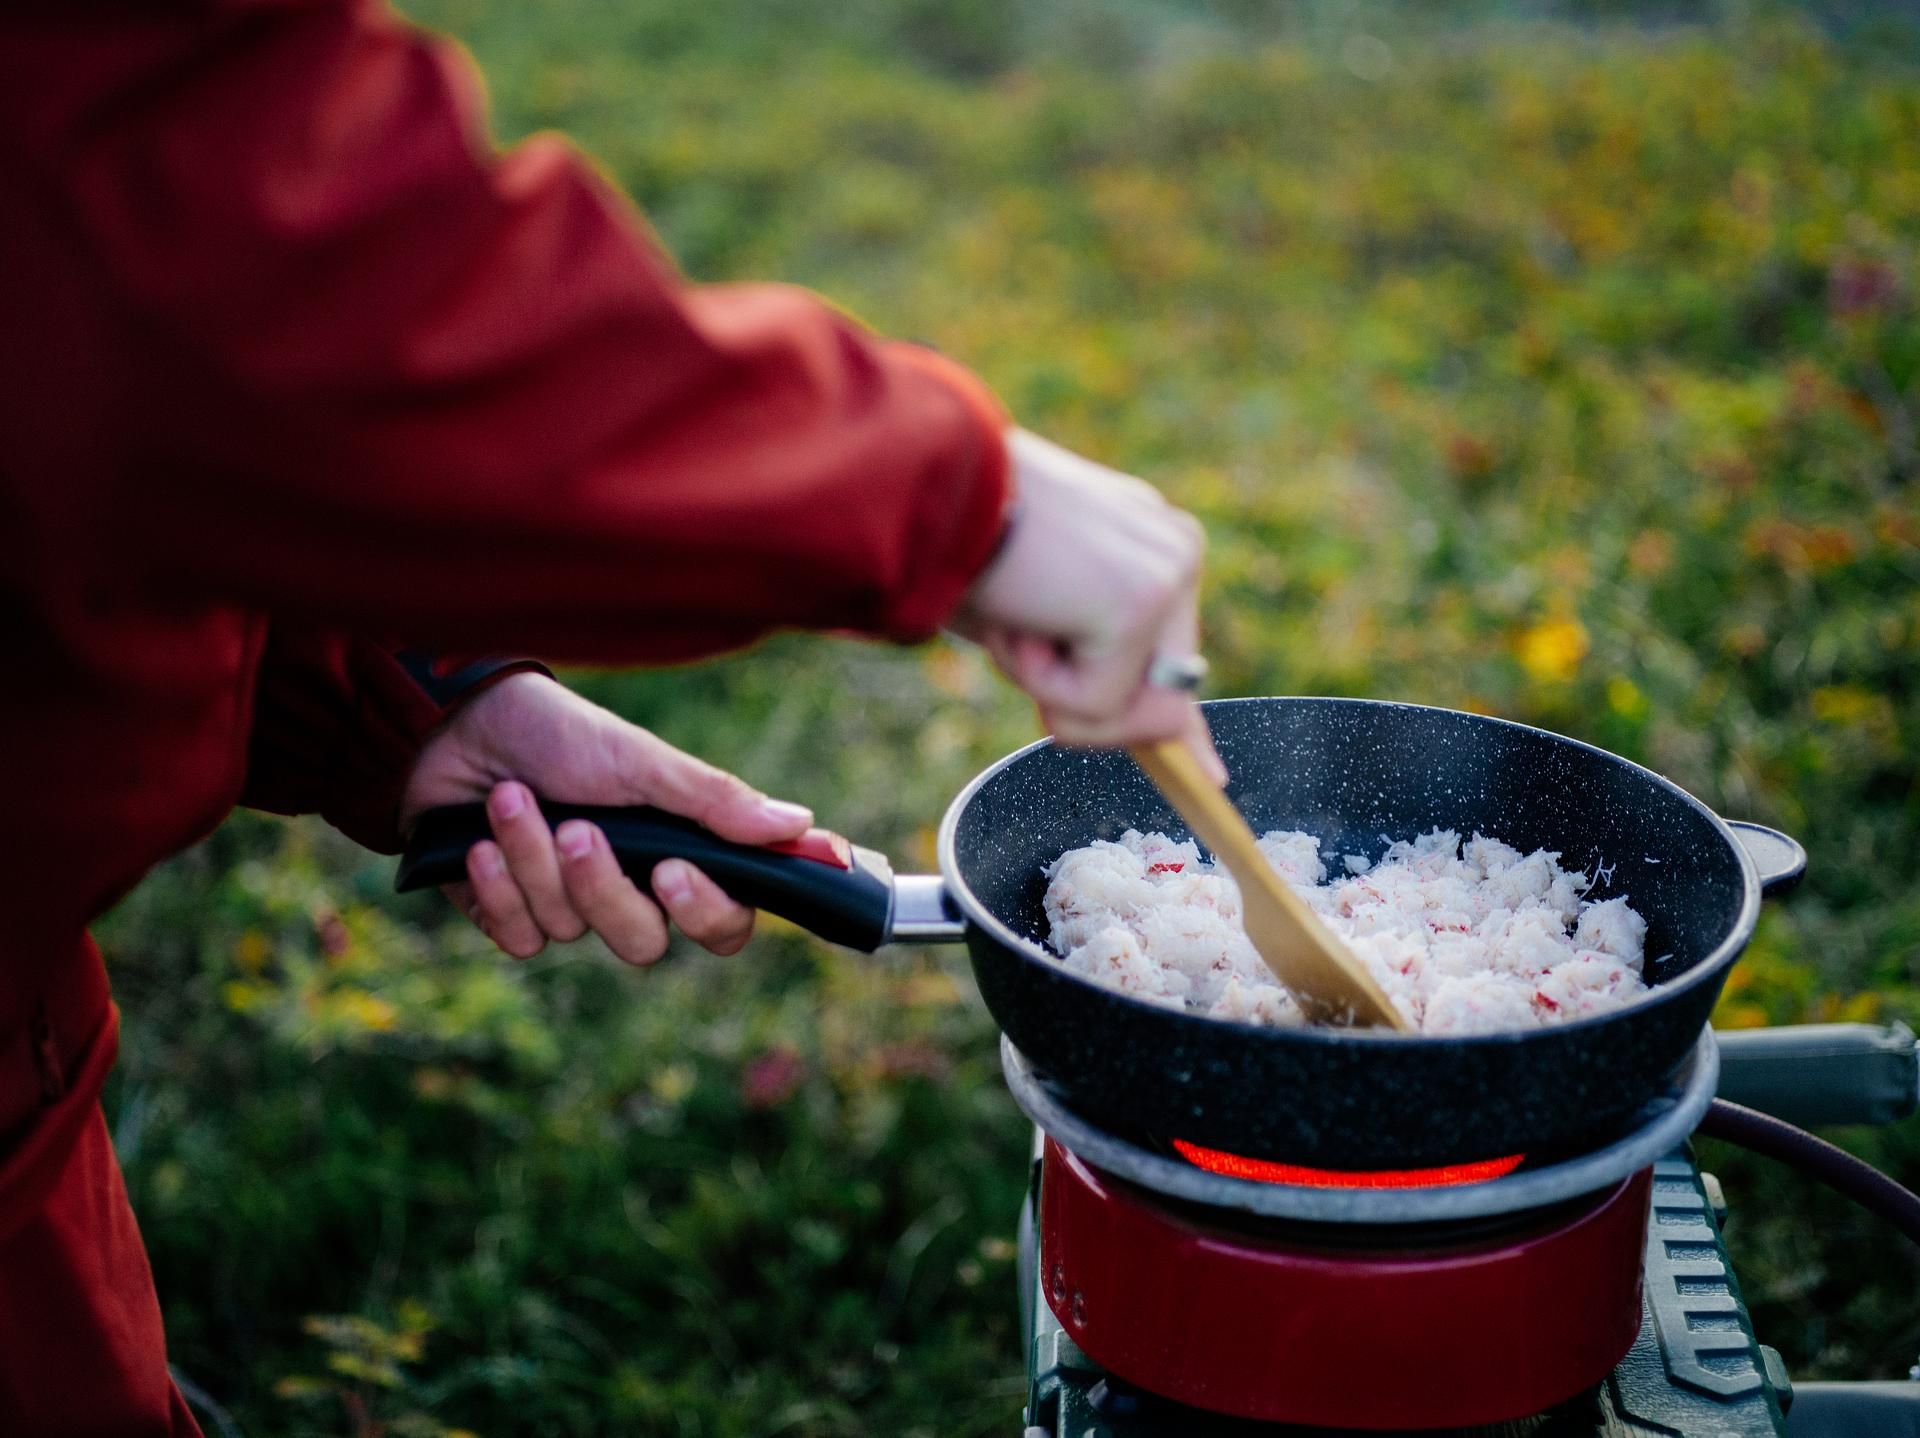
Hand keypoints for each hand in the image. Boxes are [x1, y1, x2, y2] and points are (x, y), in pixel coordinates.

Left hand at [400, 673, 812, 964]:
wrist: (456, 725)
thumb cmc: (560, 735)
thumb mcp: (641, 760)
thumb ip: (715, 800)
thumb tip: (801, 826)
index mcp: (676, 853)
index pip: (722, 923)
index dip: (705, 912)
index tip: (672, 868)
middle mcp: (630, 889)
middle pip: (644, 943)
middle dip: (602, 887)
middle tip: (579, 828)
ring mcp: (569, 907)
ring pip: (571, 930)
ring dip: (534, 859)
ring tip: (509, 798)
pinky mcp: (511, 915)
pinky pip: (520, 936)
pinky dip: (497, 885)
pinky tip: (478, 841)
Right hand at [952, 429, 1224, 782]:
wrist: (930, 484)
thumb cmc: (955, 545)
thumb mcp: (1033, 611)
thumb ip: (1083, 662)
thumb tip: (1141, 737)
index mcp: (1150, 543)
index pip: (1178, 654)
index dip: (1183, 724)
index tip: (1208, 775)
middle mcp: (1175, 552)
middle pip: (1164, 701)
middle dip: (1087, 708)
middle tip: (1025, 635)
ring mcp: (1167, 576)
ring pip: (1129, 715)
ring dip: (1050, 688)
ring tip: (1018, 614)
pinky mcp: (1139, 604)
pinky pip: (1092, 705)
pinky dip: (1036, 679)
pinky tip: (1018, 613)